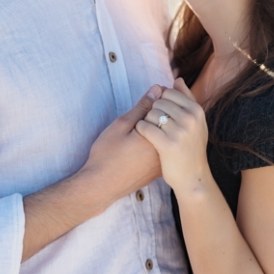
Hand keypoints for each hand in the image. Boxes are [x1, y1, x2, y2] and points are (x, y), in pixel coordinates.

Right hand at [83, 85, 163, 199]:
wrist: (102, 185)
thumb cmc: (108, 154)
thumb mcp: (121, 125)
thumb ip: (142, 107)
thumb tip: (158, 89)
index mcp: (158, 135)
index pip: (169, 108)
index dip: (158, 99)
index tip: (146, 100)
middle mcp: (166, 148)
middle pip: (171, 123)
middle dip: (161, 113)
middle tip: (139, 117)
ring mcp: (163, 160)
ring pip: (168, 136)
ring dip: (159, 128)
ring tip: (136, 132)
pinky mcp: (158, 169)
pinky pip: (163, 149)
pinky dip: (156, 142)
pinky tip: (138, 146)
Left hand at [135, 78, 209, 193]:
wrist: (192, 178)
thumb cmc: (190, 148)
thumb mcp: (195, 122)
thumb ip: (186, 98)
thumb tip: (177, 79)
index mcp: (197, 110)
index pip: (168, 92)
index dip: (160, 103)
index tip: (164, 117)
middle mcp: (191, 118)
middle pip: (158, 102)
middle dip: (153, 113)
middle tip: (160, 129)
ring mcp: (180, 131)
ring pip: (150, 113)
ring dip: (147, 122)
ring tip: (155, 135)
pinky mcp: (167, 144)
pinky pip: (144, 126)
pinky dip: (141, 131)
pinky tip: (147, 138)